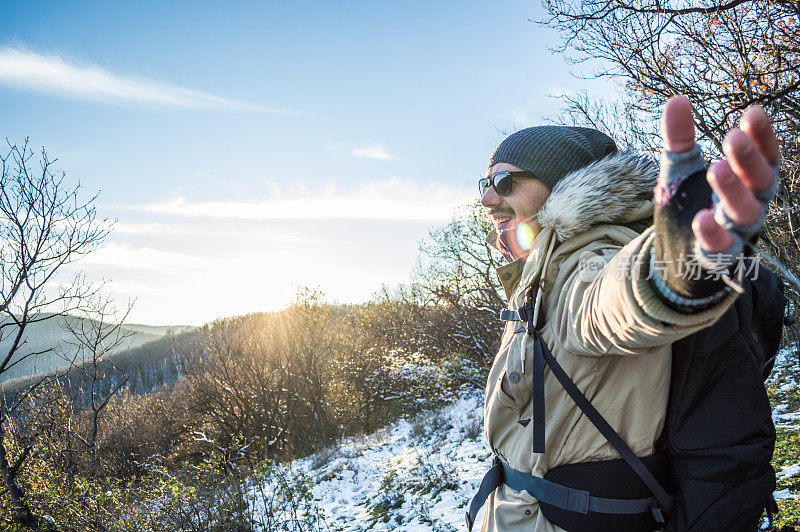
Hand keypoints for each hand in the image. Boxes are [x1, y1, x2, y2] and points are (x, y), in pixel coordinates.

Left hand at [661, 95, 778, 253]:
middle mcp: (751, 203)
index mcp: (749, 179)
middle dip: (749, 158)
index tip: (753, 112)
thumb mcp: (681, 167)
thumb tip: (676, 99)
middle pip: (761, 180)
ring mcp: (736, 231)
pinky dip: (713, 234)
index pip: (766, 155)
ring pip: (746, 212)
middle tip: (733, 137)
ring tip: (716, 168)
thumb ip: (679, 137)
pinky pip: (722, 247)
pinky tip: (700, 219)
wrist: (677, 253)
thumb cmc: (690, 202)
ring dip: (733, 190)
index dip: (763, 136)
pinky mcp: (717, 256)